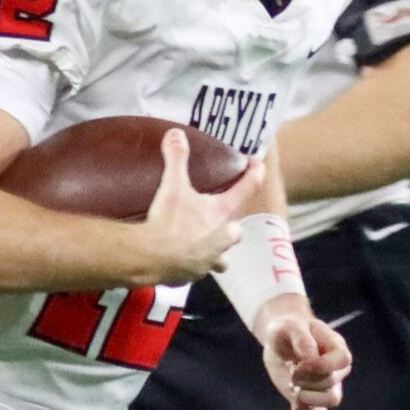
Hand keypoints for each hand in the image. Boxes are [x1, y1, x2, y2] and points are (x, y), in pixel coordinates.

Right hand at [134, 129, 265, 284]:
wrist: (151, 258)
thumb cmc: (168, 222)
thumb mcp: (172, 186)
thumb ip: (176, 158)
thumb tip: (175, 134)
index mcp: (221, 213)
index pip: (247, 187)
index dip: (254, 173)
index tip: (257, 164)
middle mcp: (222, 238)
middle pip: (236, 231)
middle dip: (230, 226)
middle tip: (218, 218)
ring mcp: (209, 260)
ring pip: (222, 258)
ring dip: (216, 251)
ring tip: (203, 244)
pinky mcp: (193, 275)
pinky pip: (199, 270)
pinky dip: (193, 265)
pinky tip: (181, 259)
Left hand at [258, 302, 350, 409]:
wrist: (279, 343)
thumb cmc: (287, 331)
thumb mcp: (289, 327)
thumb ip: (302, 339)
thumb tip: (311, 358)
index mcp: (337, 348)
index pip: (343, 360)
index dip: (320, 365)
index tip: (299, 362)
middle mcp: (337, 370)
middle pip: (332, 381)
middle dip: (306, 379)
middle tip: (292, 370)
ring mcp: (327, 388)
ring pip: (331, 400)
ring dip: (307, 396)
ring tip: (293, 385)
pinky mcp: (313, 403)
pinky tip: (294, 405)